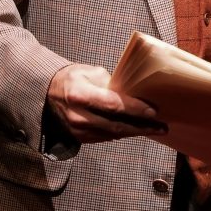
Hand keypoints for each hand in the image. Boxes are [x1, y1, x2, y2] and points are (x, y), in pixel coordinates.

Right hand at [46, 63, 166, 143]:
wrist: (48, 93)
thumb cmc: (73, 78)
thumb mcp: (91, 72)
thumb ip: (111, 84)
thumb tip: (133, 94)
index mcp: (80, 95)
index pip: (113, 105)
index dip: (135, 110)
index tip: (153, 112)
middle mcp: (78, 116)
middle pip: (115, 125)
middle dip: (141, 127)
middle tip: (162, 127)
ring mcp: (77, 130)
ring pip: (112, 134)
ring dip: (134, 132)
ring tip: (154, 130)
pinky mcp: (78, 137)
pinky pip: (105, 138)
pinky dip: (121, 134)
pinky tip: (136, 131)